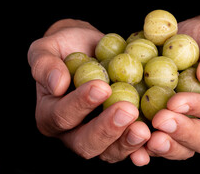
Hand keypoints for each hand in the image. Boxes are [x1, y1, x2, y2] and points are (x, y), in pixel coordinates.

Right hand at [27, 19, 150, 165]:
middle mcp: (71, 134)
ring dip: (127, 143)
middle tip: (128, 110)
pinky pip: (130, 148)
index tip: (102, 87)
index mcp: (49, 115)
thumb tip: (56, 84)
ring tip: (144, 129)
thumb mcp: (48, 48)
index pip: (62, 115)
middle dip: (107, 129)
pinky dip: (143, 148)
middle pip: (86, 143)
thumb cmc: (67, 47)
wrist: (91, 50)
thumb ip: (44, 63)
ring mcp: (98, 139)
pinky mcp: (120, 136)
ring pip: (109, 152)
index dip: (80, 104)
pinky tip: (156, 140)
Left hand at [145, 11, 199, 159]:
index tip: (175, 101)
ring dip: (164, 147)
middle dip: (182, 133)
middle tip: (160, 121)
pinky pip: (158, 145)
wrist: (188, 42)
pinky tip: (133, 149)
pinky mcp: (166, 129)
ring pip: (182, 149)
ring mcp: (188, 128)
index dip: (198, 107)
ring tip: (147, 139)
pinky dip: (145, 149)